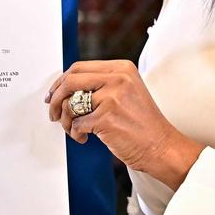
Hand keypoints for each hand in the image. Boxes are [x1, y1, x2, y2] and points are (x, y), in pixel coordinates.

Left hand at [46, 60, 203, 189]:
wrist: (162, 146)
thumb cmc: (143, 124)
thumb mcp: (127, 91)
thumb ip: (102, 84)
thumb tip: (66, 87)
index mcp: (121, 68)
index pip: (79, 67)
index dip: (61, 82)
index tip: (53, 93)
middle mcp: (118, 78)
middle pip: (70, 81)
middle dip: (55, 98)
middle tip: (53, 112)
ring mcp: (112, 98)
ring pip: (70, 105)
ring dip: (66, 120)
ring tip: (74, 129)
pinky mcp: (106, 118)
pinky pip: (77, 124)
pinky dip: (76, 134)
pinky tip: (85, 138)